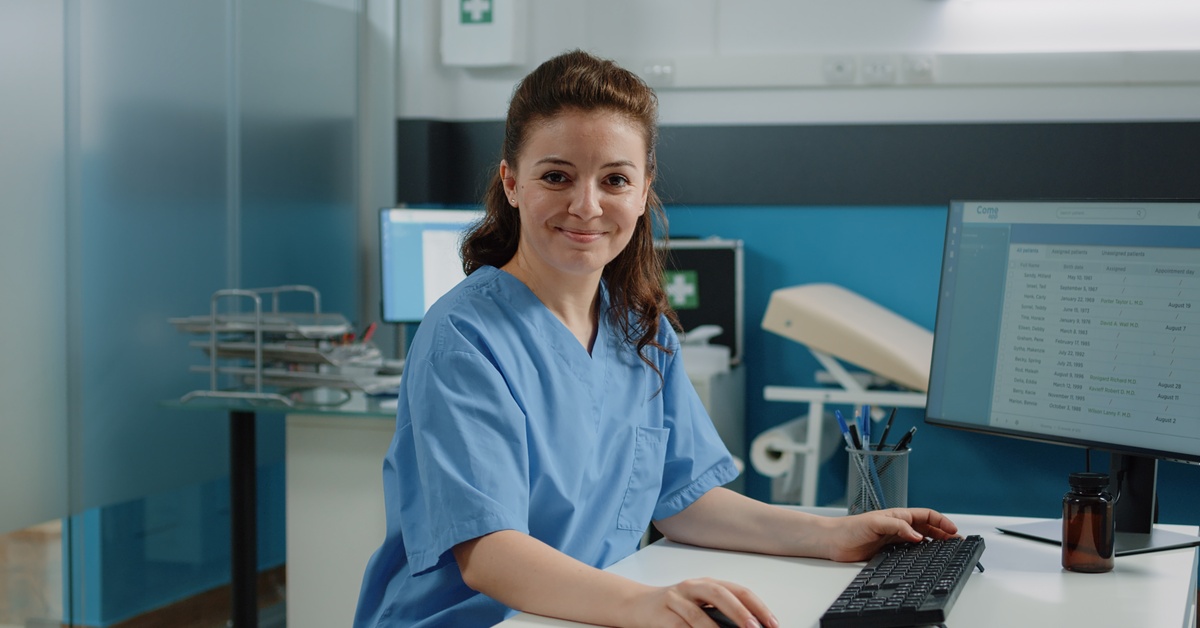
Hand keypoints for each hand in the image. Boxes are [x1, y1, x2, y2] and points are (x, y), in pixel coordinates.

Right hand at [625, 578, 777, 627]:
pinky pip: (679, 627)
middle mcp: (693, 587)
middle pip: (719, 594)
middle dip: (739, 612)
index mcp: (708, 583)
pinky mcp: (661, 614)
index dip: (758, 606)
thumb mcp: (700, 606)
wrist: (637, 605)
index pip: (739, 590)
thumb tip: (750, 625)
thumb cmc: (674, 607)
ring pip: (697, 613)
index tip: (773, 623)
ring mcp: (675, 599)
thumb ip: (722, 613)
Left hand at [824, 508, 958, 562]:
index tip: (954, 530)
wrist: (834, 541)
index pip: (926, 516)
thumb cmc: (850, 527)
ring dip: (936, 544)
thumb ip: (897, 526)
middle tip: (958, 542)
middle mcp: (899, 527)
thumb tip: (917, 535)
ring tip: (948, 550)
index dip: (942, 521)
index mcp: (898, 515)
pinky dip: (922, 554)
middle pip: (928, 529)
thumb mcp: (875, 522)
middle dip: (944, 534)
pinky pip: (911, 553)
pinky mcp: (889, 552)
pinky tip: (927, 559)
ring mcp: (895, 539)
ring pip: (922, 540)